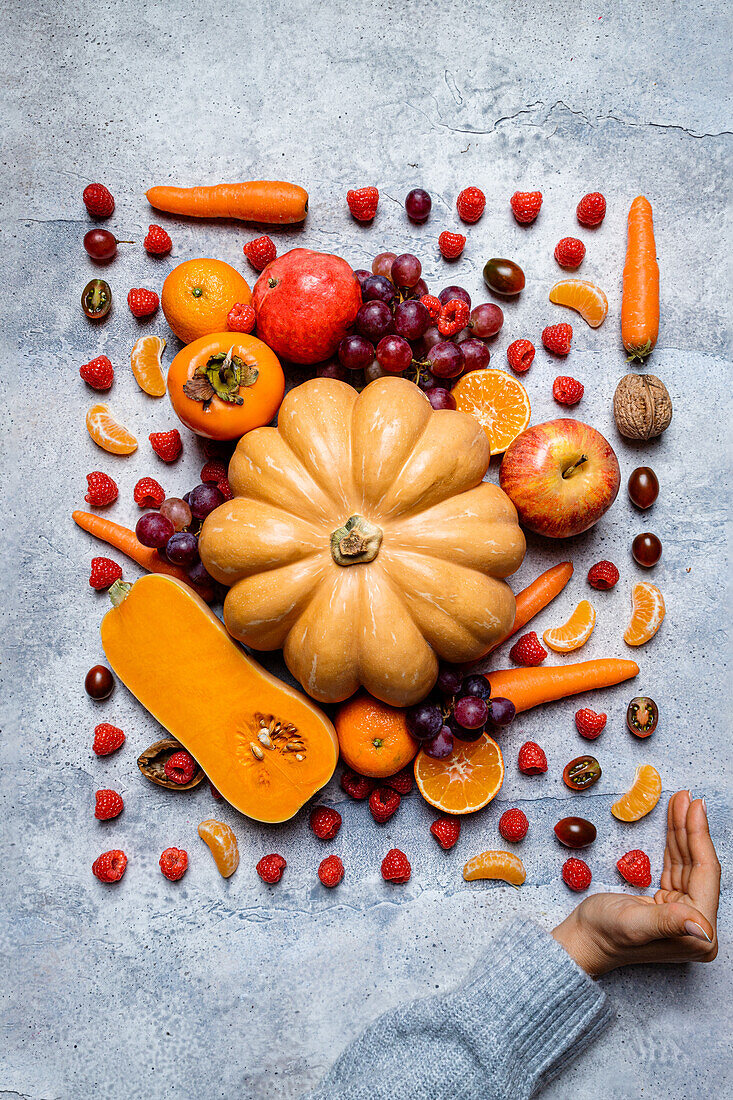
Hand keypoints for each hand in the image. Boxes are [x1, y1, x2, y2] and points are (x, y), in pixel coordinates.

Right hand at [552, 791, 719, 975]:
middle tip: (686, 796)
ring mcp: (683, 915)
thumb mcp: (634, 925)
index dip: (700, 837)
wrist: (583, 941)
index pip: (705, 874)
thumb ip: (668, 923)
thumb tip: (703, 930)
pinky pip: (676, 867)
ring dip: (682, 832)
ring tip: (679, 801)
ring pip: (687, 863)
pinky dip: (674, 843)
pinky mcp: (669, 906)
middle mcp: (696, 925)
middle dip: (690, 828)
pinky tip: (674, 825)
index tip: (695, 805)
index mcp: (697, 933)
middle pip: (698, 866)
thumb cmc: (604, 934)